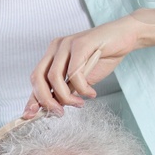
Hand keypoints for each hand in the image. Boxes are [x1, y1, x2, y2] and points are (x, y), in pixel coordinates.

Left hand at [22, 17, 143, 117]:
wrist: (124, 38)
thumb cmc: (102, 58)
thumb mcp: (80, 79)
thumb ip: (66, 90)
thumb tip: (54, 108)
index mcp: (52, 55)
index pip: (35, 79)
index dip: (32, 98)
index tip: (30, 115)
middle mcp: (55, 48)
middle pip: (38, 77)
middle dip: (46, 100)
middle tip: (59, 112)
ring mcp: (67, 44)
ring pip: (55, 77)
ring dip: (66, 97)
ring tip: (80, 103)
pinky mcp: (81, 44)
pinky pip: (74, 73)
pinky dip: (82, 88)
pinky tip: (91, 93)